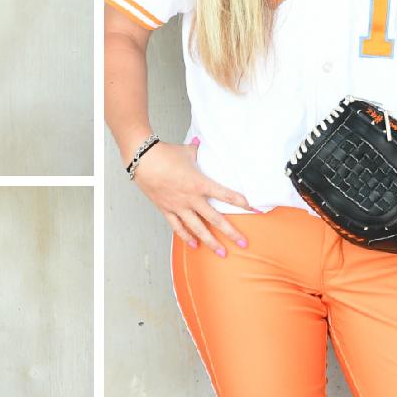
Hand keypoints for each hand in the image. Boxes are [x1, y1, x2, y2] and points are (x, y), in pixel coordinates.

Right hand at [131, 138, 254, 255]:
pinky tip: (194, 245)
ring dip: (211, 242)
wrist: (143, 159)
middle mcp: (191, 198)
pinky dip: (186, 237)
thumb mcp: (188, 151)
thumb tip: (203, 143)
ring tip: (221, 253)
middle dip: (231, 232)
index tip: (253, 209)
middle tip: (243, 243)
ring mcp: (178, 206)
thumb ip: (199, 150)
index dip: (241, 202)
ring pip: (197, 229)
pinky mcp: (166, 209)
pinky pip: (178, 227)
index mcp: (200, 183)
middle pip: (215, 219)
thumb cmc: (165, 154)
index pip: (225, 194)